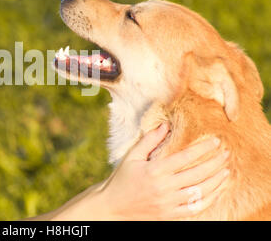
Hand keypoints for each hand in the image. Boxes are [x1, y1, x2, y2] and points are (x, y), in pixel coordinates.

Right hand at [97, 123, 229, 219]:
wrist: (112, 207)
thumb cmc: (121, 179)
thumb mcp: (132, 157)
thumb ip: (149, 141)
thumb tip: (165, 125)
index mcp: (154, 170)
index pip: (185, 157)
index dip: (203, 149)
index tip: (216, 141)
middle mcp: (164, 187)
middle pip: (197, 174)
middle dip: (215, 162)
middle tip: (228, 153)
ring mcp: (168, 203)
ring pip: (200, 192)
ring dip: (216, 181)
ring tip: (226, 170)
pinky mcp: (170, 215)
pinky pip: (195, 208)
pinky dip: (209, 199)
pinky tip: (216, 190)